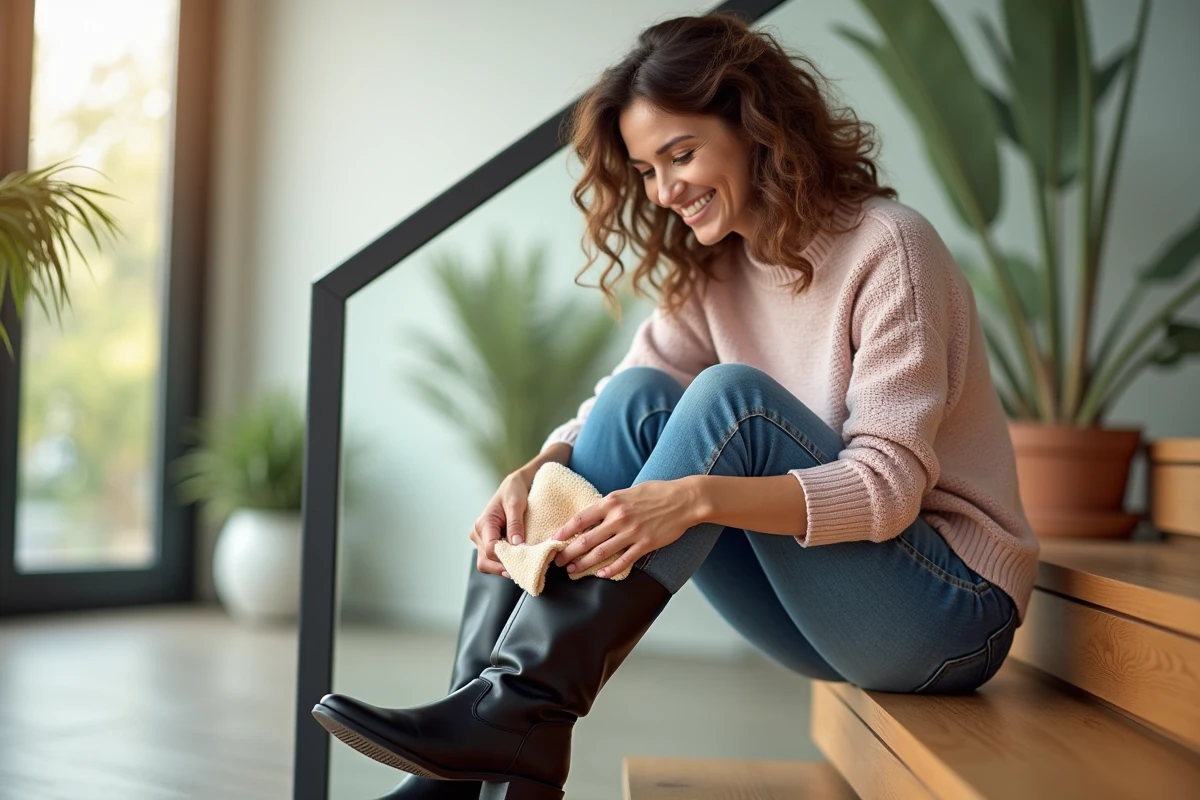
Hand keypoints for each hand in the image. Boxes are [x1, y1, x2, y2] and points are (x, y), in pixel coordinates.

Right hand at [470, 469, 533, 576]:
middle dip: (503, 567)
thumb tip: (516, 544)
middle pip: (486, 561)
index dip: (506, 558)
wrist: (513, 485)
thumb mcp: (516, 504)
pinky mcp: (487, 543)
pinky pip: (491, 560)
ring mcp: (480, 540)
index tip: (524, 560)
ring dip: (502, 567)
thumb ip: (515, 524)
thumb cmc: (514, 491)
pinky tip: (516, 562)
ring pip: (487, 563)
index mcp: (483, 523)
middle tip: (523, 569)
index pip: (491, 549)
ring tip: (520, 567)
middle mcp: (477, 533)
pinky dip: (502, 564)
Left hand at [552, 478, 700, 577]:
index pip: (581, 518)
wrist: (684, 499)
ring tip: (572, 571)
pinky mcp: (645, 544)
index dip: (565, 531)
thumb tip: (594, 516)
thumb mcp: (629, 492)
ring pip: (601, 552)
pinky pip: (624, 560)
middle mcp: (619, 517)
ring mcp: (632, 532)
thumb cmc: (657, 492)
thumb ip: (611, 504)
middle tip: (558, 561)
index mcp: (612, 502)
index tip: (554, 540)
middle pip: (587, 539)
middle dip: (569, 552)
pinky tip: (600, 575)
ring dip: (584, 563)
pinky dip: (610, 569)